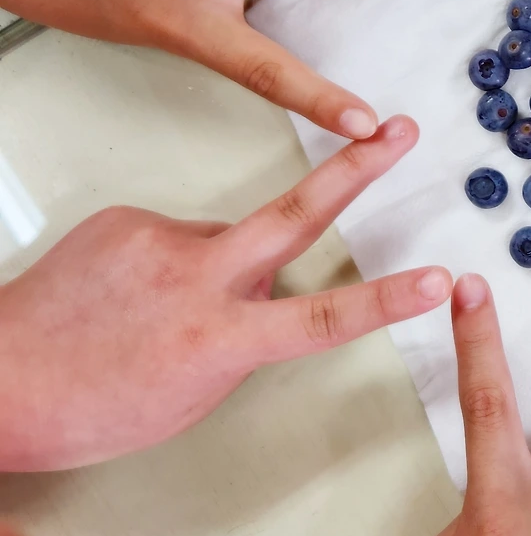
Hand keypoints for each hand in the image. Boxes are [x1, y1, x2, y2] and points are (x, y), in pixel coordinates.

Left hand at [0, 117, 450, 470]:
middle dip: (358, 169)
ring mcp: (157, 240)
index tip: (436, 279)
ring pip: (224, 236)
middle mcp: (193, 280)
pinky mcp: (127, 217)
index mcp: (215, 340)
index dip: (388, 300)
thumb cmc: (88, 406)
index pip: (323, 320)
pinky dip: (171, 259)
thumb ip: (241, 337)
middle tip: (400, 130)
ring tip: (160, 310)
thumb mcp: (188, 395)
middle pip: (295, 214)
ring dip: (218, 264)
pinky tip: (132, 291)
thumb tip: (265, 291)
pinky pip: (177, 232)